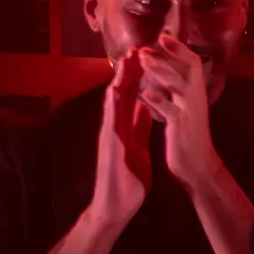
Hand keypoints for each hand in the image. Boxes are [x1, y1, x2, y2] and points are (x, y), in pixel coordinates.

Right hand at [92, 48, 152, 225]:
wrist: (116, 205)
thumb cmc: (127, 180)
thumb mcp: (138, 147)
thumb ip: (139, 128)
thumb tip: (144, 108)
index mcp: (122, 127)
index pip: (129, 96)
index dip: (136, 77)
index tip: (143, 58)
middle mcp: (113, 126)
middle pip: (120, 92)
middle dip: (127, 71)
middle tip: (135, 47)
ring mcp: (109, 133)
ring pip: (113, 101)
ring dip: (120, 79)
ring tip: (127, 59)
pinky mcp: (110, 142)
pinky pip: (112, 118)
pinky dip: (115, 102)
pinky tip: (118, 88)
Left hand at [135, 31, 218, 188]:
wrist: (198, 167)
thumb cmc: (187, 139)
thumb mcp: (180, 113)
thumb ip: (171, 97)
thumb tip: (157, 81)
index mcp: (194, 95)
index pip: (192, 64)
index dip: (178, 49)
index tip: (162, 37)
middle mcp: (196, 100)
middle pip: (188, 69)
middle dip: (167, 56)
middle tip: (145, 48)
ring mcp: (190, 113)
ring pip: (179, 85)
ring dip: (161, 71)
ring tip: (145, 61)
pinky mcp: (182, 128)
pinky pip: (172, 112)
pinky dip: (159, 102)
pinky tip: (146, 95)